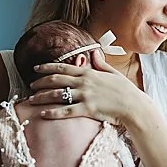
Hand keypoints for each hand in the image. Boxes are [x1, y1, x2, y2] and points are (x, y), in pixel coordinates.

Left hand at [24, 49, 148, 131]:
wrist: (136, 107)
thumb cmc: (127, 92)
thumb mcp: (114, 74)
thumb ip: (101, 64)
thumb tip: (94, 52)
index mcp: (89, 73)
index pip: (63, 67)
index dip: (47, 67)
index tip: (36, 68)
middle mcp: (84, 83)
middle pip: (56, 80)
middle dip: (40, 82)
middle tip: (30, 86)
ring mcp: (85, 96)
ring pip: (58, 95)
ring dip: (42, 97)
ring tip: (32, 100)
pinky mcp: (88, 110)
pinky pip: (66, 111)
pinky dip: (53, 113)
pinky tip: (43, 114)